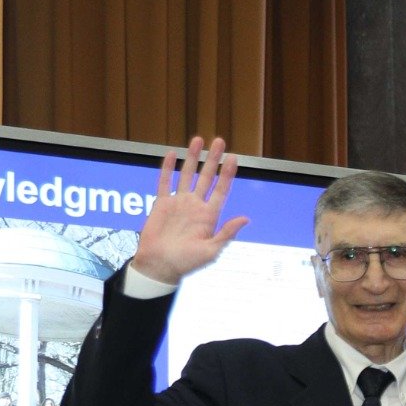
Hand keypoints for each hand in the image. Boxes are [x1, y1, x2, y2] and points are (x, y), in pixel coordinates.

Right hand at [130, 136, 249, 285]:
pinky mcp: (161, 204)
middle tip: (219, 141)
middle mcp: (195, 206)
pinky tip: (173, 154)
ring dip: (193, 157)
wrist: (159, 266)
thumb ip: (227, 233)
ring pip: (187, 174)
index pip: (221, 190)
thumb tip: (246, 219)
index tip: (234, 158)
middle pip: (206, 177)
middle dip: (213, 159)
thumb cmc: (186, 263)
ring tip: (198, 140)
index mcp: (209, 216)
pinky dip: (168, 168)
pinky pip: (165, 182)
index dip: (227, 174)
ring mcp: (178, 203)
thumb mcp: (211, 251)